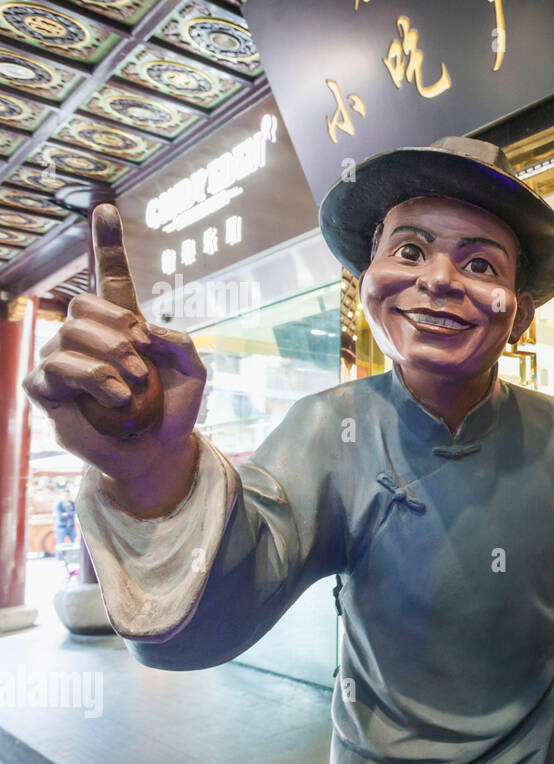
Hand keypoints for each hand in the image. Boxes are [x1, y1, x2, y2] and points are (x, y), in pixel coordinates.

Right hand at [23, 205, 205, 516]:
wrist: (159, 453)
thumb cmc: (172, 412)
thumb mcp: (193, 372)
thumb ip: (181, 341)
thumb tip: (146, 329)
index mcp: (123, 325)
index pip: (108, 275)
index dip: (106, 241)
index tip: (107, 207)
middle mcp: (86, 337)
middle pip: (84, 302)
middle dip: (120, 329)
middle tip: (142, 362)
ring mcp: (61, 361)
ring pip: (70, 334)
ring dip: (112, 360)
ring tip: (133, 386)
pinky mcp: (46, 391)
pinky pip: (55, 368)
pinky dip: (93, 379)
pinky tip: (116, 397)